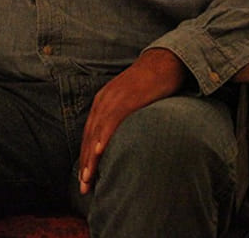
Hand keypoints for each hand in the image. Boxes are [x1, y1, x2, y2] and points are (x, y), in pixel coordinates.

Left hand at [77, 48, 187, 193]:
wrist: (165, 61)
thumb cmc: (152, 84)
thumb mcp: (132, 101)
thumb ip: (124, 117)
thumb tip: (124, 139)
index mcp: (103, 102)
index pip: (89, 135)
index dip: (85, 157)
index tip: (85, 178)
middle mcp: (104, 101)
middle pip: (89, 137)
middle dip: (85, 164)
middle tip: (83, 187)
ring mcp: (114, 99)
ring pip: (97, 133)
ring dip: (91, 158)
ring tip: (88, 179)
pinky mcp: (127, 98)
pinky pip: (112, 121)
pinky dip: (104, 137)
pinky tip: (99, 152)